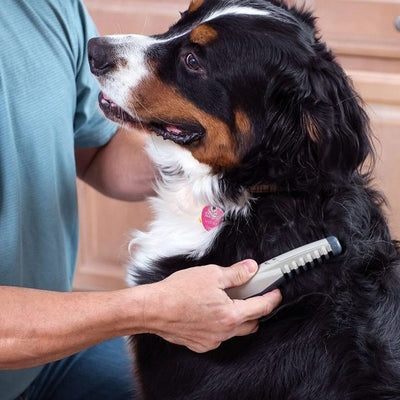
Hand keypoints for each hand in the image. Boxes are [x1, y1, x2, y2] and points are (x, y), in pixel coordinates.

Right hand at [143, 260, 281, 352]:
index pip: (262, 308)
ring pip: (234, 331)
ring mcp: (212, 340)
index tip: (276, 292)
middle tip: (251, 295)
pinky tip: (209, 312)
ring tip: (225, 301)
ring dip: (237, 318)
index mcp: (231, 315)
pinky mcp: (200, 344)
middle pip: (252, 323)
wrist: (154, 309)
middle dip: (256, 310)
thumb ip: (236, 273)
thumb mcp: (211, 275)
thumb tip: (251, 269)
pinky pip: (218, 336)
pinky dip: (220, 324)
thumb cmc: (178, 292)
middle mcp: (224, 332)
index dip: (272, 298)